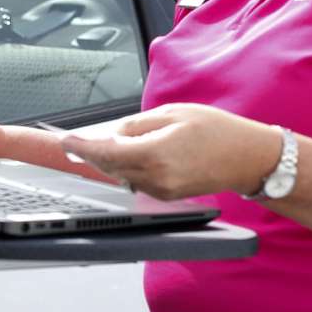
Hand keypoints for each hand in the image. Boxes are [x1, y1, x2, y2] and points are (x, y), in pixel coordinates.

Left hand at [59, 103, 281, 199]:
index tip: (65, 140)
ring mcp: (160, 191)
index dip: (81, 146)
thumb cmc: (216, 130)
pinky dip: (126, 169)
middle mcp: (155, 177)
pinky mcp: (166, 197)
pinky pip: (136, 182)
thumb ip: (136, 126)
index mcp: (155, 153)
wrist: (247, 158)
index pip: (105, 152)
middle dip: (91, 153)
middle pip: (108, 166)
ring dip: (108, 161)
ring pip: (120, 176)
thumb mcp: (172, 114)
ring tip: (103, 145)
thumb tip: (112, 134)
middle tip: (76, 140)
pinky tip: (128, 156)